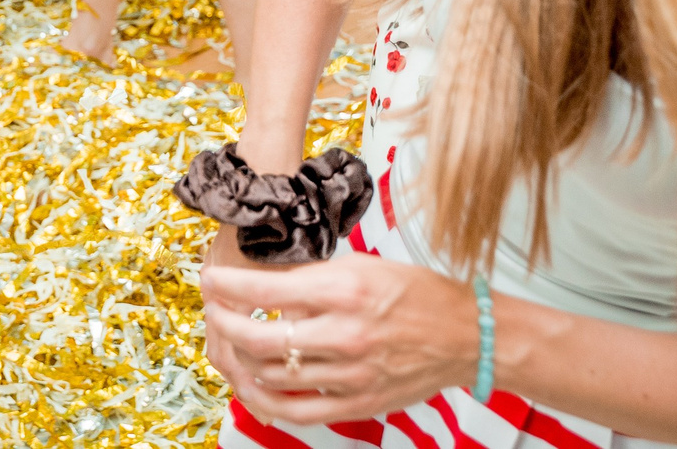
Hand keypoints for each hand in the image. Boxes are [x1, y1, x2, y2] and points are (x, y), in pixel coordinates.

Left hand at [199, 252, 480, 427]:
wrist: (466, 335)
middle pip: (258, 339)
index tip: (210, 281)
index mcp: (344, 291)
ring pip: (271, 376)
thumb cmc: (416, 293)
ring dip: (241, 359)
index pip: (265, 291)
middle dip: (223, 324)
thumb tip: (265, 286)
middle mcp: (344, 334)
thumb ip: (313, 279)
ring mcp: (350, 375)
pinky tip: (254, 383)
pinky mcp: (358, 403)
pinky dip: (267, 399)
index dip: (227, 287)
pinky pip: (297, 410)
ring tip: (232, 343)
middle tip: (214, 312)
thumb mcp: (361, 266)